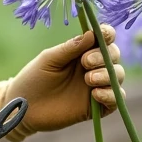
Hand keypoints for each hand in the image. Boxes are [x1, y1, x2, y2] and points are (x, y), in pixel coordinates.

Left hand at [0, 27, 124, 141]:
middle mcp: (93, 67)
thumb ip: (70, 48)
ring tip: (88, 79)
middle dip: (104, 56)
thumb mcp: (49, 59)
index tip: (103, 34)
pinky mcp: (96, 107)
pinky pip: (116, 99)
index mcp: (82, 52)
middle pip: (114, 55)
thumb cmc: (33, 79)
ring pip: (117, 76)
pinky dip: (111, 95)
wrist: (23, 108)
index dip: (107, 34)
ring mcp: (96, 86)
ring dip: (107, 75)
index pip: (103, 39)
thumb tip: (92, 33)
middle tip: (85, 62)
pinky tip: (95, 94)